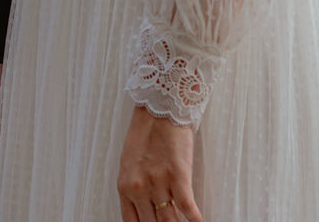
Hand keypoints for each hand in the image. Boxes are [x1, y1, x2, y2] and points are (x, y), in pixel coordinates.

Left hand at [117, 104, 201, 221]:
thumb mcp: (129, 163)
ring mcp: (158, 184)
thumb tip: (144, 207)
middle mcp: (139, 189)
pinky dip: (194, 219)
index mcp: (124, 187)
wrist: (159, 108)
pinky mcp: (178, 176)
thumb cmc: (145, 132)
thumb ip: (134, 187)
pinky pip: (187, 208)